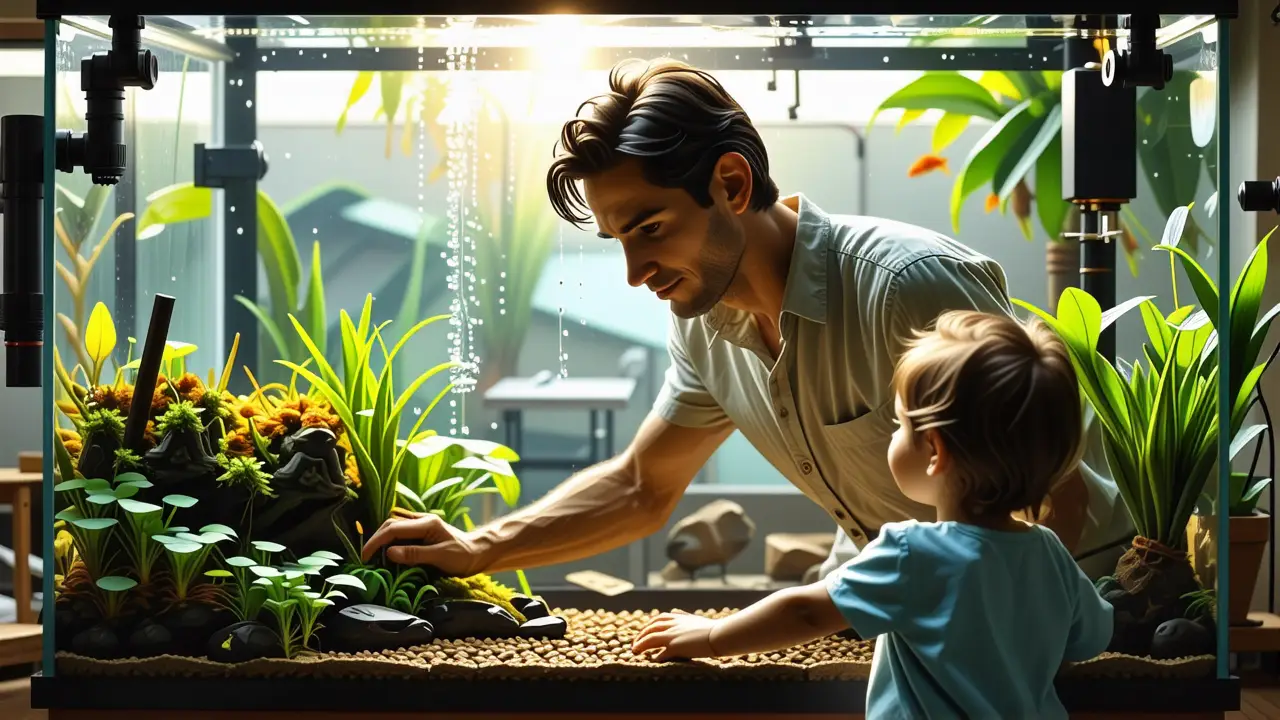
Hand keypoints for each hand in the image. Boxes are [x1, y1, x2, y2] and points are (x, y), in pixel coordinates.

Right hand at [360, 510, 488, 576]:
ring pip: (394, 527)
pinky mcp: (421, 533)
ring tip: (373, 557)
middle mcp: (422, 520)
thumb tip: (390, 552)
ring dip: (382, 540)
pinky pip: (401, 534)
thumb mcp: (440, 557)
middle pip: (391, 524)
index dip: (377, 541)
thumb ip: (415, 554)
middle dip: (376, 539)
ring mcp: (421, 525)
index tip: (366, 556)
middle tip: (367, 558)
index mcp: (426, 523)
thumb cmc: (462, 556)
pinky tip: (386, 554)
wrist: (477, 553)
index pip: (393, 528)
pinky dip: (390, 543)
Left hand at [631, 610, 720, 660]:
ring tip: (635, 651)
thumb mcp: (696, 619)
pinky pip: (659, 653)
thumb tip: (676, 611)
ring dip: (640, 645)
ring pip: (649, 638)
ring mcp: (672, 635)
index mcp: (679, 617)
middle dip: (641, 635)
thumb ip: (685, 616)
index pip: (659, 618)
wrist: (720, 634)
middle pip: (650, 627)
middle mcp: (673, 624)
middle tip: (636, 644)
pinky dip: (654, 657)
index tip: (644, 631)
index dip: (649, 625)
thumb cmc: (713, 629)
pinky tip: (652, 661)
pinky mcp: (675, 646)